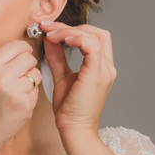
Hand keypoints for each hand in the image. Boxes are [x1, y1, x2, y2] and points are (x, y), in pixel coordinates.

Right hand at [0, 40, 41, 150]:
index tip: (24, 53)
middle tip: (21, 73)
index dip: (23, 48)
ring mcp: (15, 91)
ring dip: (31, 80)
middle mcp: (2, 76)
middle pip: (29, 58)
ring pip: (36, 74)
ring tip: (18, 89)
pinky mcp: (25, 105)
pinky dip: (30, 95)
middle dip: (28, 64)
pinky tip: (18, 102)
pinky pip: (36, 91)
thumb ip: (1, 62)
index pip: (16, 45)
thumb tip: (23, 49)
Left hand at [41, 21, 114, 135]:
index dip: (73, 29)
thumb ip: (57, 57)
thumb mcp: (61, 76)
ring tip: (49, 34)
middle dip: (71, 26)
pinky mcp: (97, 74)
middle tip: (48, 27)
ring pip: (93, 36)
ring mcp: (104, 70)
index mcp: (100, 68)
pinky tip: (58, 40)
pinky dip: (74, 38)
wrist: (74, 129)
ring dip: (69, 31)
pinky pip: (91, 46)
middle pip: (97, 33)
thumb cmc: (69, 108)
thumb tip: (49, 40)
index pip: (95, 38)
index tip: (50, 29)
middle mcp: (107, 67)